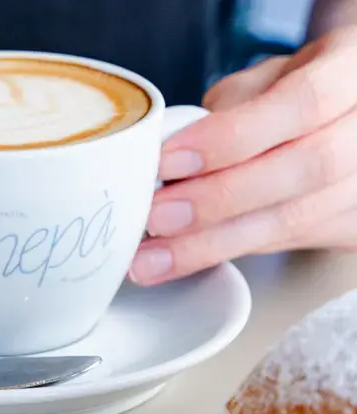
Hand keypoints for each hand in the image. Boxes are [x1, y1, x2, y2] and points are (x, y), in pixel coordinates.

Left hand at [130, 26, 356, 284]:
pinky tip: (179, 262)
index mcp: (351, 74)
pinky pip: (284, 247)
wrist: (345, 122)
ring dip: (210, 244)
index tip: (169, 161)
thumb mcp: (265, 79)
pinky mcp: (350, 229)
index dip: (232, 136)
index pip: (302, 104)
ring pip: (292, 221)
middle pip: (304, 170)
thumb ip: (226, 110)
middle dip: (218, 200)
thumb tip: (164, 155)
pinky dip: (224, 254)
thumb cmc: (296, 93)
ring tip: (153, 258)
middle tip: (156, 218)